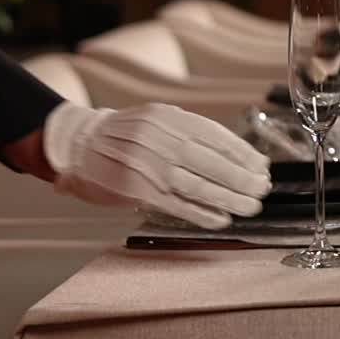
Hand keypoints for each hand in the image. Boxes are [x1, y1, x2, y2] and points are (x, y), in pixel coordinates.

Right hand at [43, 102, 271, 229]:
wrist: (77, 141)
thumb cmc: (123, 133)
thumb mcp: (157, 119)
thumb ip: (189, 133)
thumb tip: (232, 154)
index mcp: (169, 119)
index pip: (217, 136)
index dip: (243, 154)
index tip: (262, 166)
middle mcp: (161, 140)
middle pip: (212, 162)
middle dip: (242, 178)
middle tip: (262, 189)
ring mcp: (149, 166)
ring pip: (198, 185)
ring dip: (229, 199)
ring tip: (250, 207)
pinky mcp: (138, 191)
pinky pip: (176, 204)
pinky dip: (201, 213)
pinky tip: (221, 219)